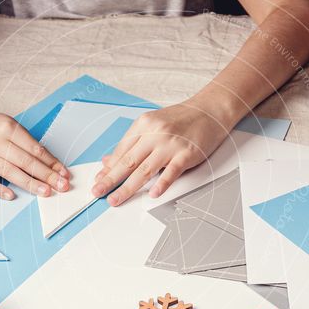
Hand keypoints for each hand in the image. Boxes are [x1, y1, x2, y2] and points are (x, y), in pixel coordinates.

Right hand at [0, 111, 68, 199]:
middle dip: (47, 175)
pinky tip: (12, 195)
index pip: (35, 149)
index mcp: (8, 128)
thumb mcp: (8, 125)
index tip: (64, 173)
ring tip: (46, 192)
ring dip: (30, 183)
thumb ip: (26, 142)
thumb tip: (49, 163)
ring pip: (10, 172)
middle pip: (26, 161)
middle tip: (62, 186)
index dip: (52, 162)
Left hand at [91, 103, 229, 205]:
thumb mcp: (153, 125)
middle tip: (97, 192)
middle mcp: (154, 133)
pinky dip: (161, 184)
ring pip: (144, 170)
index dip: (108, 168)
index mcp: (143, 125)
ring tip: (116, 199)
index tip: (98, 180)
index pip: (121, 151)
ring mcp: (170, 144)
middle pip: (128, 162)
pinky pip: (171, 172)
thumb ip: (132, 142)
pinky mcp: (186, 153)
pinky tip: (153, 194)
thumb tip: (109, 161)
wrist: (210, 110)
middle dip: (110, 179)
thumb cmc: (182, 119)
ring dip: (128, 187)